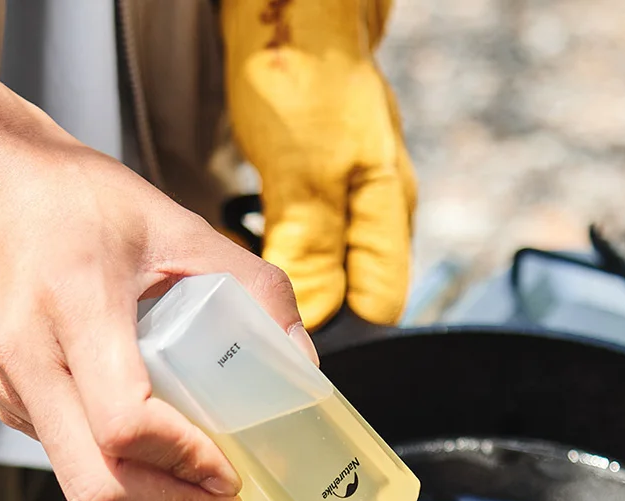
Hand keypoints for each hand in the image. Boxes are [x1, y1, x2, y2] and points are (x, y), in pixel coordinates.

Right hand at [0, 117, 315, 500]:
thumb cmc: (74, 199)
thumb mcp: (178, 225)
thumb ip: (254, 287)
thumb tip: (300, 363)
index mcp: (75, 304)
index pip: (124, 422)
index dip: (183, 458)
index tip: (228, 464)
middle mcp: (31, 357)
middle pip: (96, 483)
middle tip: (222, 493)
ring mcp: (13, 388)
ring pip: (81, 485)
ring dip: (149, 497)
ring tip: (200, 477)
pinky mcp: (11, 403)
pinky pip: (70, 462)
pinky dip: (122, 471)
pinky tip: (159, 447)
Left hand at [221, 0, 416, 329]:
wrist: (285, 6)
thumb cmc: (302, 69)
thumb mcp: (302, 171)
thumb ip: (311, 248)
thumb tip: (315, 317)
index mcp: (385, 215)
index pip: (377, 310)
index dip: (336, 331)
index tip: (290, 344)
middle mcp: (371, 211)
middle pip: (346, 293)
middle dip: (302, 311)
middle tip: (255, 322)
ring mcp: (344, 195)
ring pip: (317, 266)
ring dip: (280, 281)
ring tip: (242, 290)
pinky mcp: (313, 180)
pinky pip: (297, 236)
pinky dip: (266, 251)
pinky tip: (239, 250)